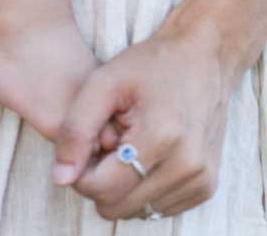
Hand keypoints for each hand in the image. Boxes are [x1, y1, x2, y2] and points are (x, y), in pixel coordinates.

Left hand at [51, 15, 240, 222]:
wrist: (203, 54)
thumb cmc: (151, 63)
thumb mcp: (104, 82)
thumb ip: (76, 129)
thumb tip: (60, 178)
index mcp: (160, 138)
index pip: (101, 188)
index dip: (81, 170)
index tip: (84, 143)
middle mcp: (186, 167)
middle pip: (118, 207)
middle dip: (101, 181)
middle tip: (104, 144)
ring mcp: (200, 181)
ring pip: (137, 211)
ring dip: (123, 186)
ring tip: (126, 145)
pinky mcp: (206, 187)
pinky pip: (159, 208)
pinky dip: (144, 188)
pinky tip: (144, 156)